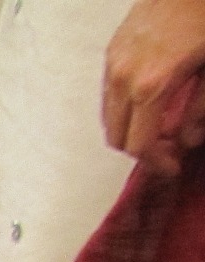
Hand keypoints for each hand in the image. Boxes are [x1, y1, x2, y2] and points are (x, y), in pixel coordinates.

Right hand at [103, 0, 204, 171]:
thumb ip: (199, 109)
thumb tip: (187, 140)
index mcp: (151, 87)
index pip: (140, 145)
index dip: (156, 163)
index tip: (172, 166)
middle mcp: (123, 79)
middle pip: (117, 137)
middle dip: (141, 151)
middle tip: (166, 151)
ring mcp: (114, 64)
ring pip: (109, 118)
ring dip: (130, 130)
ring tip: (157, 127)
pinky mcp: (112, 52)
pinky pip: (109, 94)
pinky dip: (124, 109)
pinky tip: (148, 102)